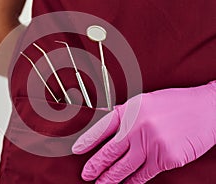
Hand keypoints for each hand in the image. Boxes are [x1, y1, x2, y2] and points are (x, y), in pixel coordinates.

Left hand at [72, 81, 215, 183]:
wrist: (207, 109)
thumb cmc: (176, 104)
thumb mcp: (146, 103)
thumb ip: (128, 116)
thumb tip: (109, 132)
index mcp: (131, 110)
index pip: (102, 127)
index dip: (87, 140)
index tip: (76, 150)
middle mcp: (139, 126)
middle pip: (110, 151)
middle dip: (96, 166)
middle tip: (86, 175)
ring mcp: (152, 143)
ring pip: (125, 167)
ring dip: (110, 178)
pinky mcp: (166, 158)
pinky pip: (144, 174)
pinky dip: (132, 182)